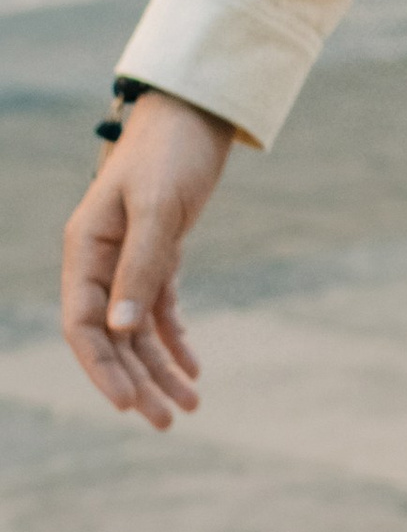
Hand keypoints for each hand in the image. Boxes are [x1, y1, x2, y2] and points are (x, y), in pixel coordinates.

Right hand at [61, 91, 233, 429]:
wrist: (197, 109)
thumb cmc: (171, 149)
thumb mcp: (158, 205)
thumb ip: (141, 265)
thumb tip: (121, 330)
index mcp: (86, 249)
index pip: (83, 324)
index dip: (101, 368)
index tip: (126, 405)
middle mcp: (101, 260)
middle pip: (112, 337)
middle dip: (135, 381)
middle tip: (167, 422)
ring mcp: (129, 259)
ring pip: (137, 329)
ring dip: (160, 368)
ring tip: (190, 406)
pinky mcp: (159, 253)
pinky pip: (159, 309)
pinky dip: (175, 338)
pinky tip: (194, 368)